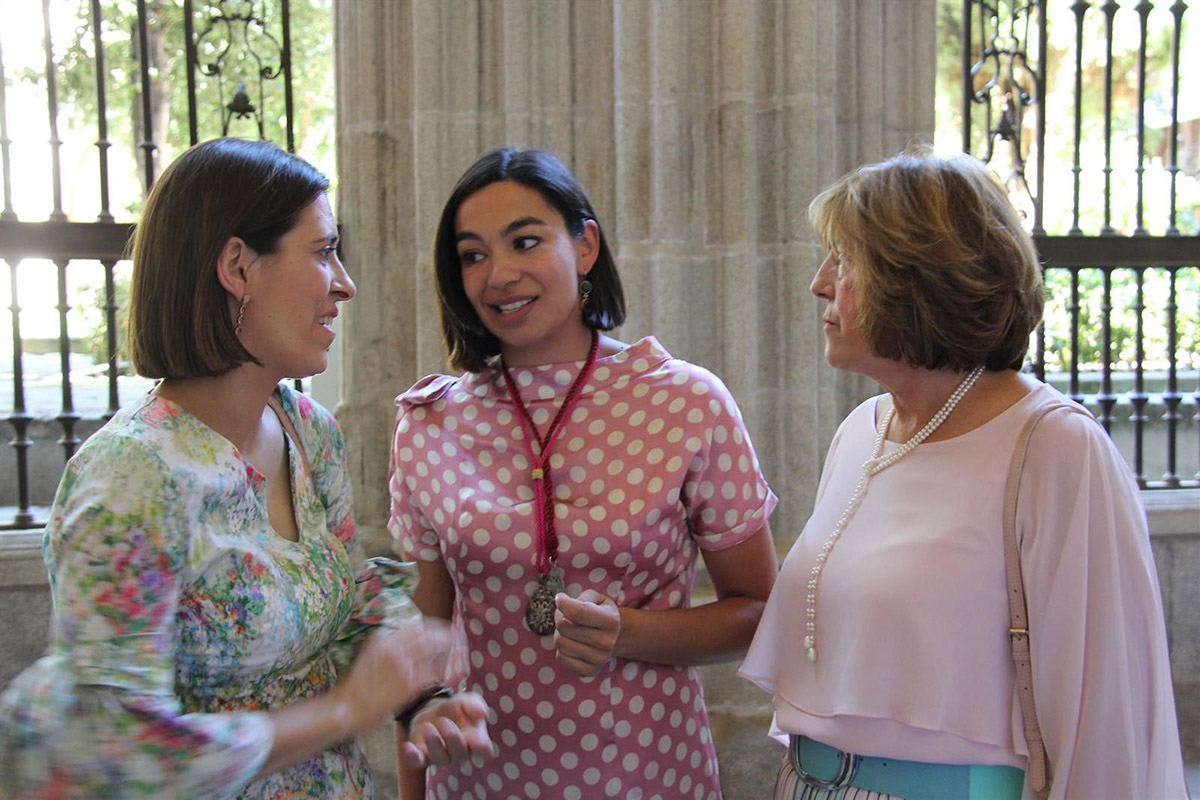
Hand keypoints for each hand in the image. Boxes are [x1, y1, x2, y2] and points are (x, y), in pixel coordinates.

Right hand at [336, 621, 450, 732]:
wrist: (347, 710)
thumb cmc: (356, 687)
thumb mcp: (368, 656)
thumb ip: (385, 645)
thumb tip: (399, 638)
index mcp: (385, 641)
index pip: (418, 627)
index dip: (435, 628)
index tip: (442, 631)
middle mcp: (395, 650)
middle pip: (431, 636)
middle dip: (446, 637)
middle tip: (454, 641)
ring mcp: (404, 667)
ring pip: (435, 653)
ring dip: (445, 654)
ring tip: (451, 657)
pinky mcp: (409, 686)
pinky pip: (432, 674)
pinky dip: (439, 673)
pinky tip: (440, 676)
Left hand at [400, 692, 494, 768]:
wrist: (433, 712)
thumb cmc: (455, 710)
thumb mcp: (465, 701)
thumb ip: (474, 704)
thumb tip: (482, 712)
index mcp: (475, 739)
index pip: (483, 749)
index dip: (479, 745)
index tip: (475, 737)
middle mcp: (460, 753)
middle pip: (460, 753)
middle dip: (451, 737)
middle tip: (443, 721)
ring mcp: (441, 757)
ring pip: (440, 758)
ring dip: (433, 742)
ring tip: (428, 727)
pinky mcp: (423, 757)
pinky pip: (417, 763)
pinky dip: (413, 757)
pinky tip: (408, 747)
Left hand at [553, 590, 620, 676]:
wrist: (614, 637)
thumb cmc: (599, 613)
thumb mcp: (595, 598)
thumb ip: (580, 599)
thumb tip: (562, 605)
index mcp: (611, 620)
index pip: (578, 612)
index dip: (563, 603)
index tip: (560, 599)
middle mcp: (607, 642)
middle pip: (564, 626)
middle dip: (561, 618)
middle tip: (569, 618)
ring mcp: (599, 659)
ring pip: (560, 643)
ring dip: (560, 634)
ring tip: (571, 632)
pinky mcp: (590, 671)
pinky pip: (561, 658)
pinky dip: (562, 650)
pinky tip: (573, 645)